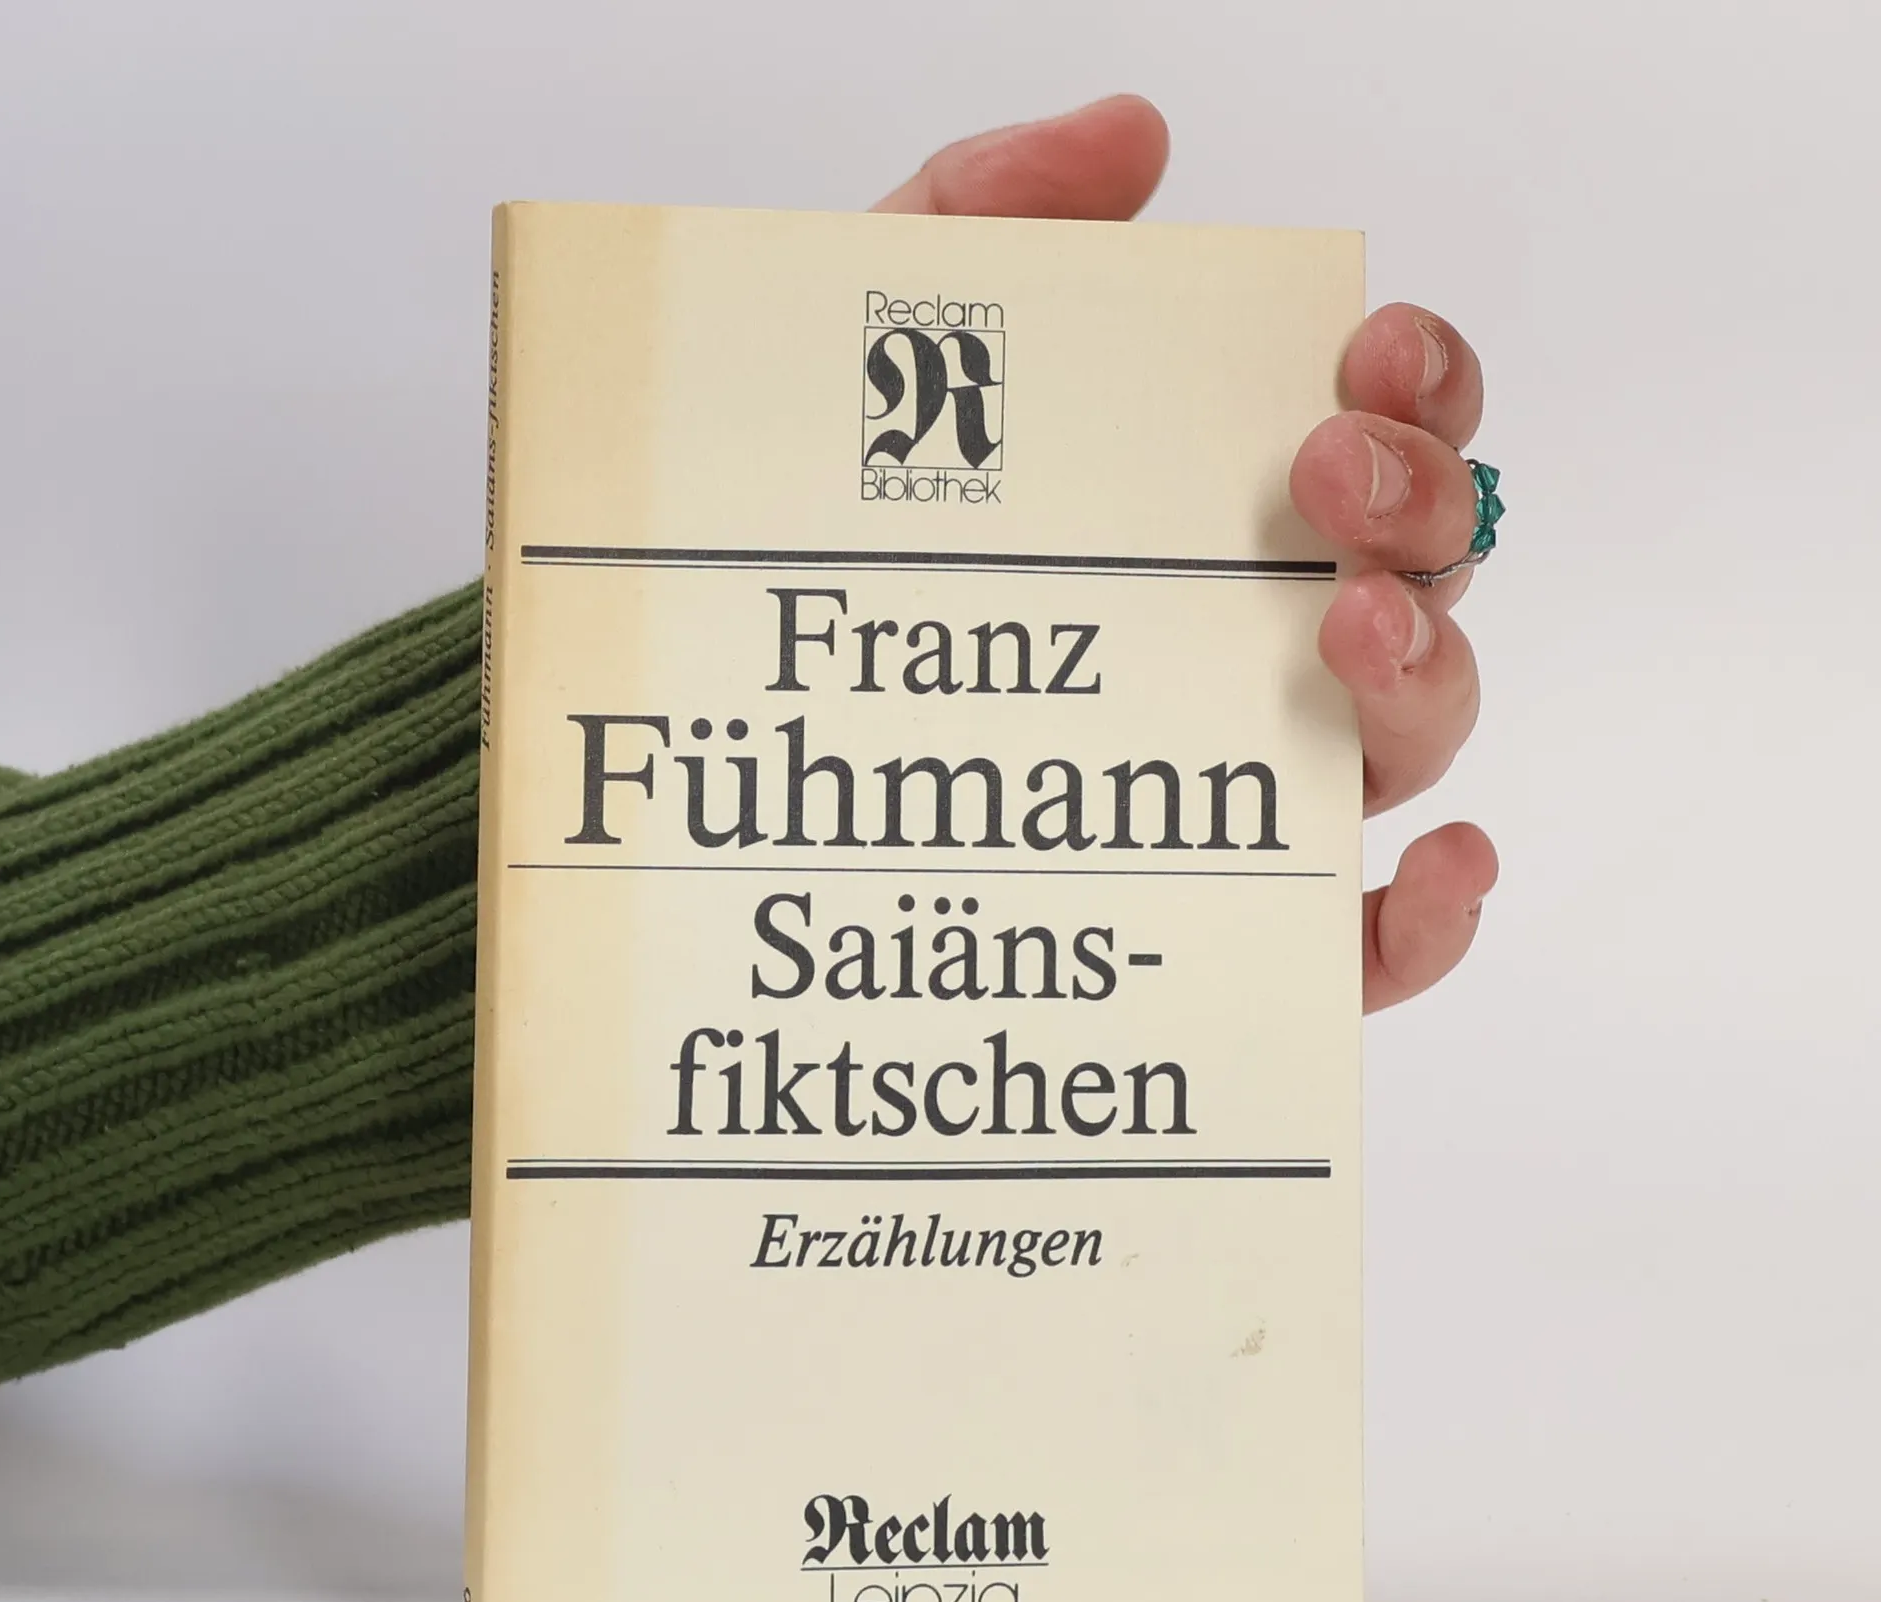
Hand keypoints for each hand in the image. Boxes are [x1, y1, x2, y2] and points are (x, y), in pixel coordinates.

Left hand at [875, 96, 1497, 1013]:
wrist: (680, 761)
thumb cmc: (790, 560)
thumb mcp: (852, 362)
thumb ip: (975, 219)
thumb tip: (1132, 138)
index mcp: (1201, 519)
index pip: (1379, 434)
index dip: (1420, 383)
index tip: (1361, 353)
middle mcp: (1247, 646)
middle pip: (1425, 574)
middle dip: (1422, 504)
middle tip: (1328, 472)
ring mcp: (1243, 790)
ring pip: (1411, 738)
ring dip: (1427, 672)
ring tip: (1341, 626)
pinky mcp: (1215, 933)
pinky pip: (1361, 952)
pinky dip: (1428, 923)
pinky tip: (1433, 867)